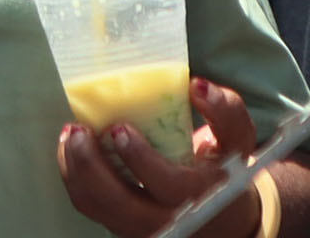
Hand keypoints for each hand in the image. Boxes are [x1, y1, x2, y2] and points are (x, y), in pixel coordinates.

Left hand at [59, 77, 263, 235]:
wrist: (222, 217)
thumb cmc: (225, 170)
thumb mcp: (238, 141)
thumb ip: (226, 111)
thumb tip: (197, 85)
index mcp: (199, 197)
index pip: (166, 185)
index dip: (140, 159)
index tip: (119, 129)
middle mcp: (167, 220)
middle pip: (120, 203)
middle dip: (92, 167)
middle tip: (79, 130)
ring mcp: (140, 227)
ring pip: (98, 207)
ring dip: (76, 171)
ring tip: (71, 134)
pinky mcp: (122, 226)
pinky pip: (91, 207)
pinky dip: (75, 179)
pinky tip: (71, 150)